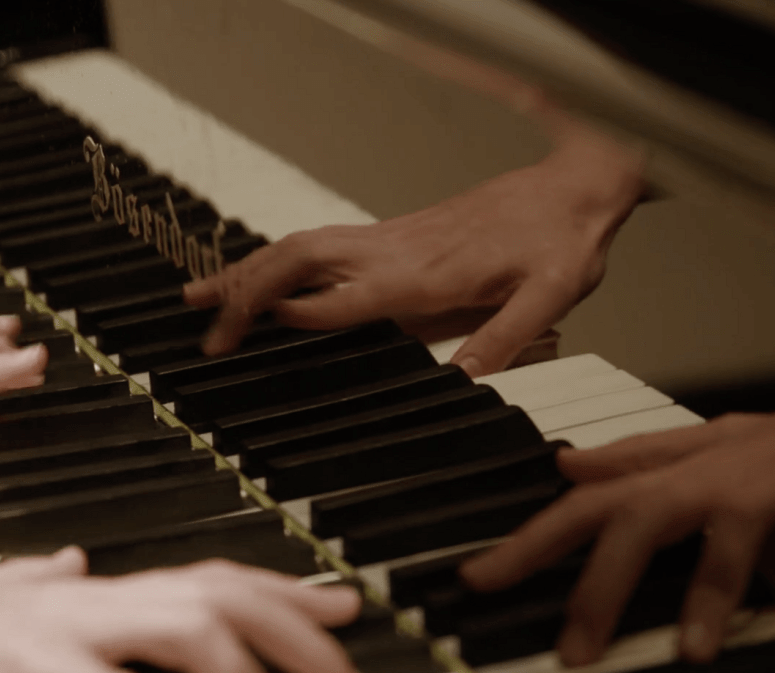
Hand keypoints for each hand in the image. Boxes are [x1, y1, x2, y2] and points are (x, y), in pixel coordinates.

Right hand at [0, 548, 372, 672]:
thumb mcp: (12, 608)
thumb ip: (55, 584)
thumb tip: (76, 561)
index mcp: (106, 591)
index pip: (218, 578)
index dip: (290, 593)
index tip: (349, 612)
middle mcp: (100, 594)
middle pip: (227, 598)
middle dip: (303, 643)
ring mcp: (66, 623)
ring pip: (187, 631)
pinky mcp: (25, 663)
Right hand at [185, 128, 643, 376]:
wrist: (574, 188)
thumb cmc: (561, 240)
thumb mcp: (550, 294)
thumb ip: (505, 336)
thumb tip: (460, 381)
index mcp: (426, 273)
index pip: (342, 297)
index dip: (291, 316)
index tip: (242, 337)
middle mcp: (397, 251)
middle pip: (300, 262)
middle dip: (245, 294)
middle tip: (206, 333)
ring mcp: (391, 239)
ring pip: (301, 248)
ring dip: (249, 271)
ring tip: (200, 295)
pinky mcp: (396, 236)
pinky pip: (320, 245)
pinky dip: (277, 262)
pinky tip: (264, 278)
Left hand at [462, 357, 774, 665]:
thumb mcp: (706, 451)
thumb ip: (637, 462)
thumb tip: (565, 467)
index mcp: (684, 469)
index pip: (592, 503)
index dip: (532, 540)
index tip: (479, 579)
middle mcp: (723, 469)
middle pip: (645, 517)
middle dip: (602, 583)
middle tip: (575, 649)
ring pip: (736, 529)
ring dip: (714, 590)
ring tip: (694, 649)